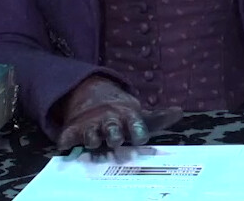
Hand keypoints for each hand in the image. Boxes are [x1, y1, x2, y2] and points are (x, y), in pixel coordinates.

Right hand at [56, 76, 182, 150]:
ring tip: (94, 142)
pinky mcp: (73, 130)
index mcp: (126, 116)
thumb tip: (179, 112)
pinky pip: (67, 137)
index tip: (141, 138)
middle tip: (116, 139)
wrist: (92, 96)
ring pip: (90, 132)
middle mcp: (108, 120)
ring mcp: (90, 125)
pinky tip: (64, 147)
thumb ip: (157, 118)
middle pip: (111, 127)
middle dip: (114, 133)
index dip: (138, 130)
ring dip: (92, 137)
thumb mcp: (138, 113)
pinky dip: (65, 141)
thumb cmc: (120, 113)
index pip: (135, 124)